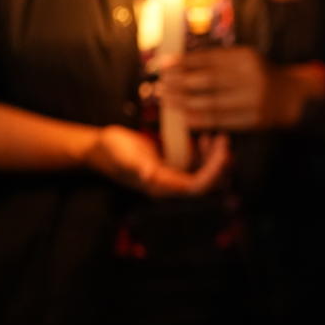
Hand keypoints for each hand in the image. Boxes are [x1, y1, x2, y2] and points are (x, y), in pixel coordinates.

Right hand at [85, 125, 228, 196]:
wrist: (100, 148)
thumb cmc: (111, 151)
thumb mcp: (122, 155)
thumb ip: (135, 165)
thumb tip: (147, 175)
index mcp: (161, 187)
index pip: (196, 187)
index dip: (213, 173)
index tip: (222, 153)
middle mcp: (170, 186)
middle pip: (205, 182)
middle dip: (219, 164)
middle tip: (224, 140)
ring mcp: (173, 177)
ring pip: (204, 173)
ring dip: (215, 158)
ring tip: (218, 137)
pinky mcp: (173, 167)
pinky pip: (197, 165)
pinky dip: (206, 154)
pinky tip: (206, 138)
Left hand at [161, 47, 324, 130]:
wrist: (292, 97)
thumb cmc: (260, 75)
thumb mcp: (245, 59)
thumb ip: (218, 60)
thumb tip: (178, 63)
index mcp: (247, 57)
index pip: (208, 59)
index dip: (183, 62)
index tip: (162, 64)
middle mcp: (251, 77)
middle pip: (207, 80)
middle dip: (179, 83)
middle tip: (160, 84)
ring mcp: (253, 100)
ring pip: (211, 102)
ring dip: (184, 102)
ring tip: (165, 100)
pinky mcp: (253, 119)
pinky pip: (220, 120)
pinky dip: (198, 119)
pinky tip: (182, 117)